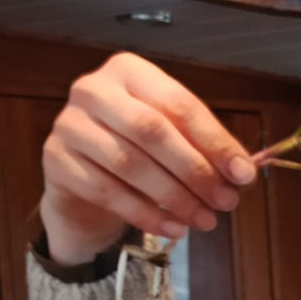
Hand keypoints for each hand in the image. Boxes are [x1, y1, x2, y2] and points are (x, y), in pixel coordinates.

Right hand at [39, 52, 257, 265]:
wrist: (83, 180)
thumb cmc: (137, 151)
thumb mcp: (173, 139)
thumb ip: (204, 148)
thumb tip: (243, 172)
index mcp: (129, 70)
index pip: (179, 105)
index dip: (215, 142)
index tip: (243, 175)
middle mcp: (93, 89)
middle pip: (152, 132)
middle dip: (195, 171)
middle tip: (226, 202)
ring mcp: (69, 124)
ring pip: (130, 165)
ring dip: (175, 198)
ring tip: (205, 220)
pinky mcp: (56, 161)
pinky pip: (108, 193)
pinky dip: (147, 215)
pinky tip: (174, 229)